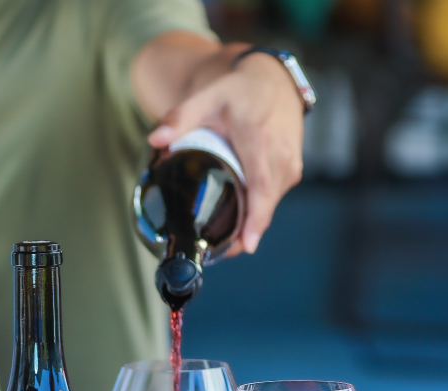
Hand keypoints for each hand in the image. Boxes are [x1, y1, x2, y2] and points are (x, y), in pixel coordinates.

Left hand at [146, 49, 303, 254]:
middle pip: (266, 202)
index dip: (256, 217)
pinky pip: (274, 197)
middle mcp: (280, 154)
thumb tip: (155, 140)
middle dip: (248, 232)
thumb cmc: (237, 90)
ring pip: (271, 203)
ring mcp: (290, 163)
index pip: (261, 185)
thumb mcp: (207, 96)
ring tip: (227, 245)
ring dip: (252, 226)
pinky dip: (258, 213)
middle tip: (222, 254)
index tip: (248, 244)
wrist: (272, 79)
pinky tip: (240, 226)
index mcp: (259, 138)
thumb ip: (180, 117)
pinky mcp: (292, 170)